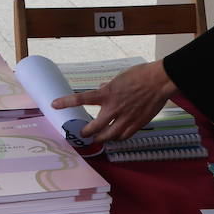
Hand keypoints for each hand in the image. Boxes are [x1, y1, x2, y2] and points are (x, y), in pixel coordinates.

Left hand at [51, 60, 179, 142]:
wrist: (159, 81)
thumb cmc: (140, 75)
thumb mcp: (119, 78)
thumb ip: (108, 87)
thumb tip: (101, 88)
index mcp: (107, 94)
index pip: (81, 99)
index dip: (66, 102)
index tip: (54, 105)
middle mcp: (113, 108)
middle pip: (94, 128)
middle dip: (86, 132)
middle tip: (83, 133)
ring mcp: (125, 118)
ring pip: (109, 136)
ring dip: (101, 138)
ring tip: (98, 138)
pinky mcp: (137, 124)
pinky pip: (124, 136)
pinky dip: (118, 137)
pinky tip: (117, 136)